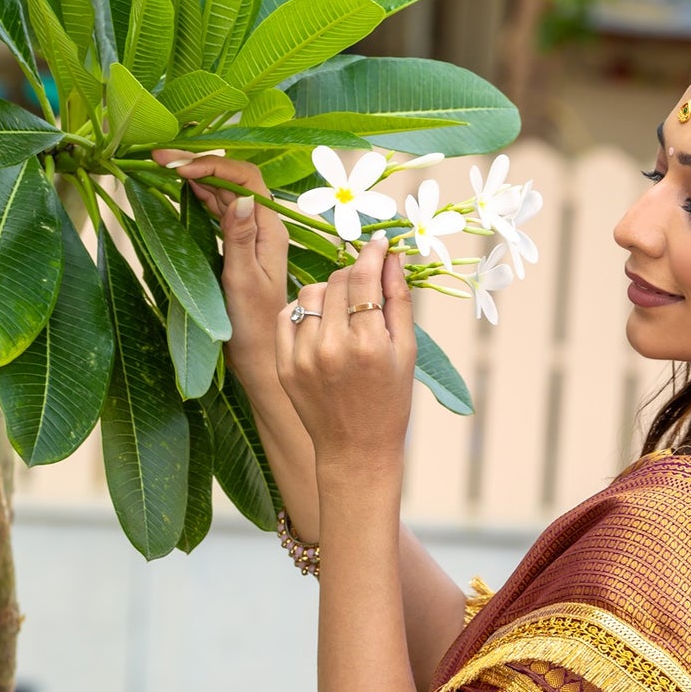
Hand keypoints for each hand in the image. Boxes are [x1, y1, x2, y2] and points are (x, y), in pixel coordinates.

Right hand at [155, 152, 288, 384]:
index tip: (178, 169)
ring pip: (226, 192)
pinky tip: (183, 188)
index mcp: (272, 231)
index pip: (246, 181)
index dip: (213, 166)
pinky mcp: (240, 245)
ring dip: (198, 176)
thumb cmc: (252, 324)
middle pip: (236, 180)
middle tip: (160, 157)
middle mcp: (265, 227)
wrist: (259, 355)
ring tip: (163, 166)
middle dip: (200, 163)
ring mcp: (253, 234)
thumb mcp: (242, 281)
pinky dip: (202, 195)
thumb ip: (240, 238)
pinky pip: (222, 210)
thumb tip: (241, 198)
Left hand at [276, 235, 415, 477]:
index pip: (363, 278)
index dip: (371, 253)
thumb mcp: (407, 352)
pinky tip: (320, 322)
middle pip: (337, 281)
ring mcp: (302, 356)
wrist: (356, 449)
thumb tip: (391, 256)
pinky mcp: (283, 364)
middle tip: (366, 283)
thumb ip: (399, 300)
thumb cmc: (390, 401)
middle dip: (354, 274)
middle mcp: (332, 347)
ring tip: (343, 309)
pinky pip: (288, 314)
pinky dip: (304, 309)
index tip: (378, 242)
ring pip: (310, 292)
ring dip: (328, 291)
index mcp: (368, 344)